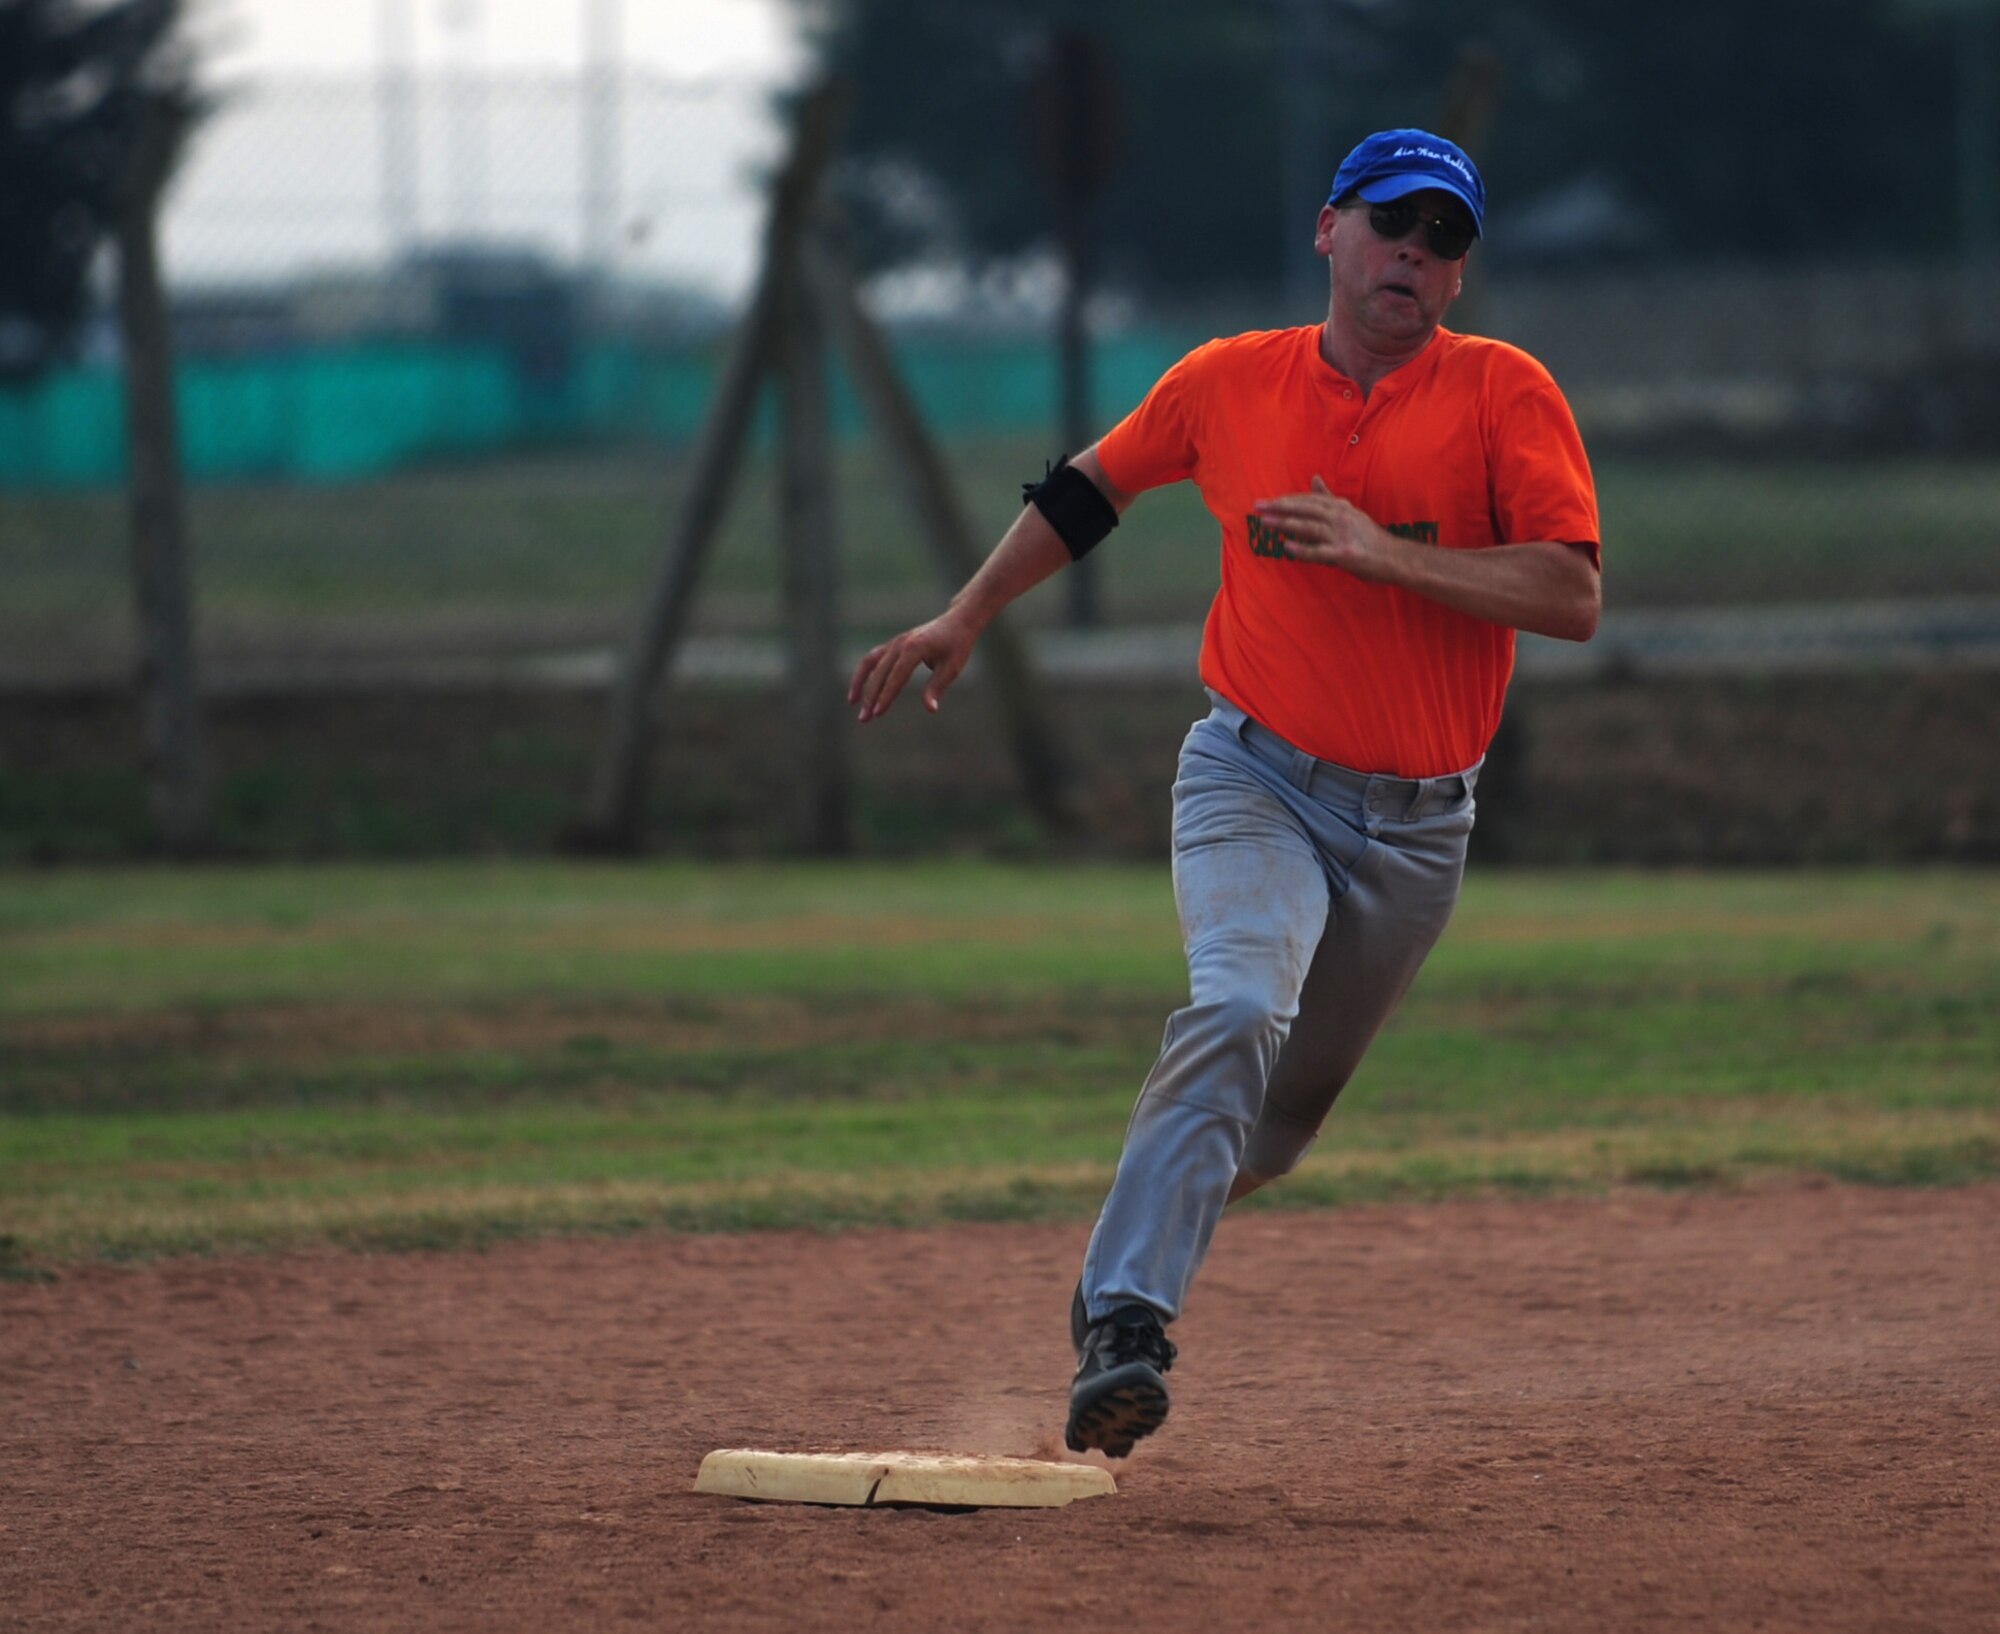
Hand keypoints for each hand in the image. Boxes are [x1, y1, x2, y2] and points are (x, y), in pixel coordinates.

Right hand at [848, 610, 978, 721]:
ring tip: (853, 703)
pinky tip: (859, 690)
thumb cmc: (957, 645)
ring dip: (860, 684)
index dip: (886, 696)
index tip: (877, 713)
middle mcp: (901, 643)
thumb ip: (937, 687)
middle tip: (864, 719)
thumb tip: (930, 709)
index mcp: (915, 648)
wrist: (958, 621)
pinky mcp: (893, 644)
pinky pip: (873, 659)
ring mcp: (895, 642)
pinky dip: (864, 673)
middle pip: (880, 673)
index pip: (896, 676)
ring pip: (870, 663)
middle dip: (870, 697)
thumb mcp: (952, 668)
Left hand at [1252, 476, 1396, 580]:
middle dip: (1280, 508)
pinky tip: (1287, 547)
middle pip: (1305, 510)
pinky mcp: (1345, 554)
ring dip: (1285, 524)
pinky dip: (1303, 549)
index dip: (1287, 500)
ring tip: (1265, 522)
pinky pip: (1319, 551)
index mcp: (1340, 507)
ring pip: (1309, 527)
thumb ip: (1329, 498)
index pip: (1308, 500)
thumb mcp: (1349, 512)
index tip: (1268, 501)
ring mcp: (1342, 535)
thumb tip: (1315, 479)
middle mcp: (1340, 518)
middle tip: (1258, 507)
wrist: (1394, 557)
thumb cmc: (1368, 537)